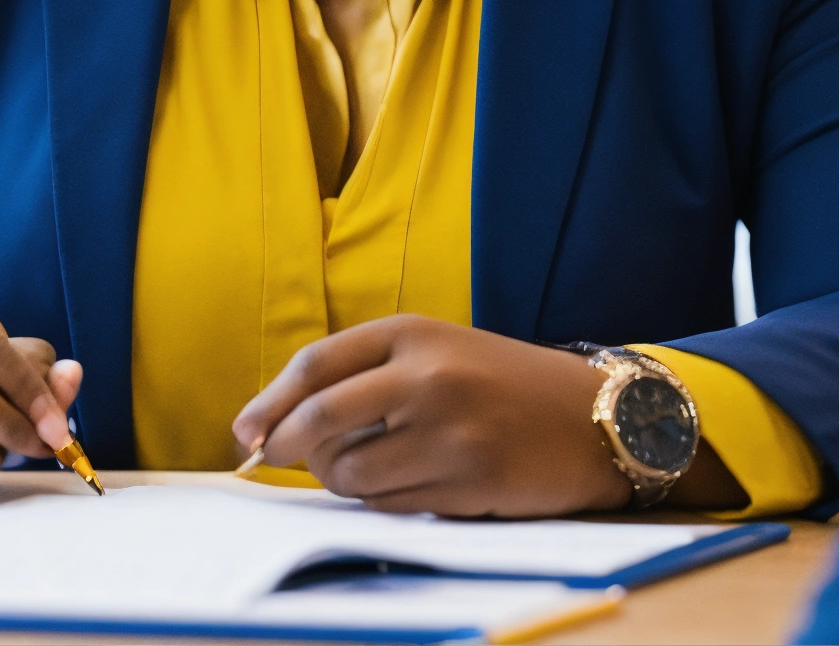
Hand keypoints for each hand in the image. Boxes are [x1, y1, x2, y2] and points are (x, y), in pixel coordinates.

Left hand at [236, 315, 674, 518]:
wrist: (593, 417)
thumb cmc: (503, 385)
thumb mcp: (439, 352)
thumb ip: (367, 376)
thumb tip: (274, 426)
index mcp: (415, 332)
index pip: (316, 365)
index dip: (270, 403)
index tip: (246, 434)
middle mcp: (429, 375)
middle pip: (320, 419)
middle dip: (288, 448)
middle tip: (280, 459)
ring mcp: (450, 430)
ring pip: (350, 471)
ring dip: (342, 480)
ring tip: (374, 467)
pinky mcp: (469, 480)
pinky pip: (390, 505)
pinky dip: (383, 502)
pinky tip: (414, 483)